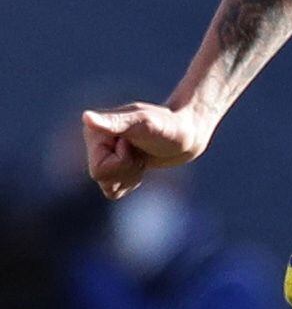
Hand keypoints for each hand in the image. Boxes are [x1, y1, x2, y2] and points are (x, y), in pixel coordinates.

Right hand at [83, 100, 213, 200]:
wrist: (188, 131)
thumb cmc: (169, 124)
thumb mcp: (144, 123)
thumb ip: (115, 122)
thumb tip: (86, 118)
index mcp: (93, 132)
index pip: (98, 171)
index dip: (122, 162)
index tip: (133, 144)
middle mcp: (95, 143)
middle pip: (101, 179)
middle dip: (128, 169)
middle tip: (140, 152)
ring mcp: (104, 155)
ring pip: (108, 187)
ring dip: (131, 175)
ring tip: (141, 156)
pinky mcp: (115, 166)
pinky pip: (115, 190)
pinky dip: (132, 181)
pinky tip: (141, 164)